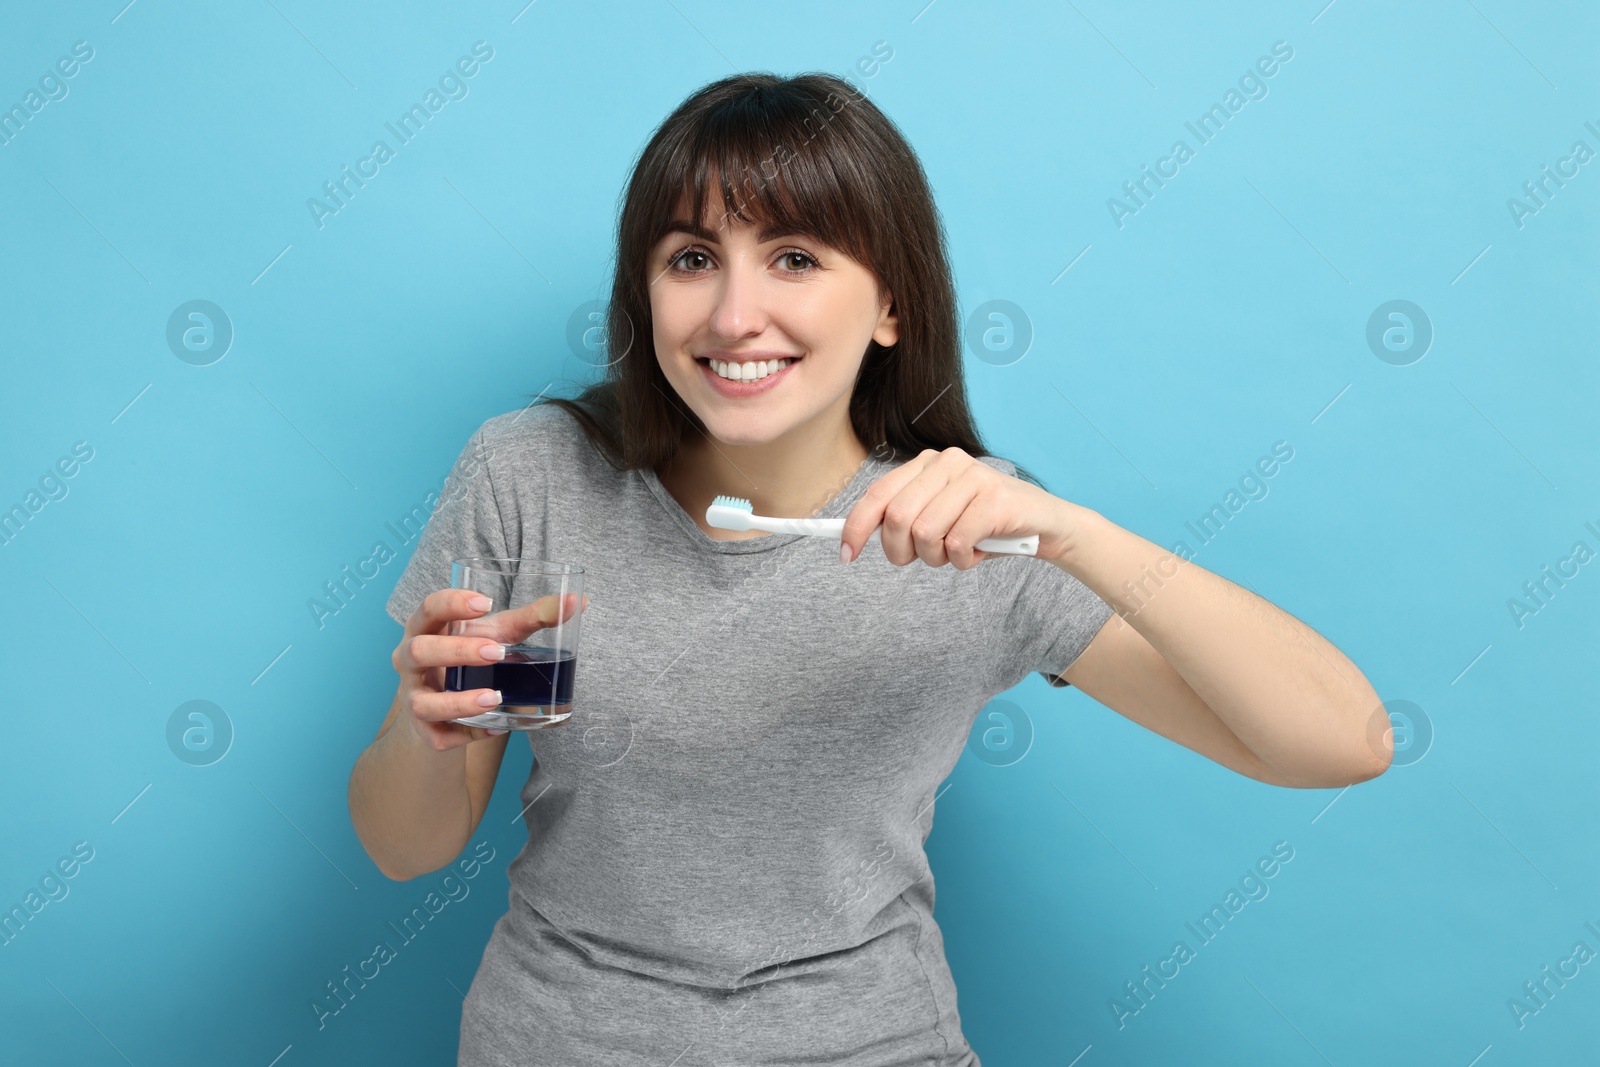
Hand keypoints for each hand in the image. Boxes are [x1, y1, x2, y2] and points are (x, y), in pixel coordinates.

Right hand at [390, 588, 587, 748]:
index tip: (485, 603)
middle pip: (419, 650)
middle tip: (497, 652)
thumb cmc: (470, 657)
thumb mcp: (497, 634)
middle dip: (457, 651)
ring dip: (459, 701)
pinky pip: (438, 737)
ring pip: (421, 702)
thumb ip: (532, 618)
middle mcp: (410, 662)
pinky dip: (466, 735)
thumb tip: (578, 602)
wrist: (445, 709)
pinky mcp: (424, 730)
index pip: (428, 608)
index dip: (451, 603)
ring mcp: (413, 698)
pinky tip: (494, 730)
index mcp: (427, 628)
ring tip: (496, 698)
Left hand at [839, 447, 1080, 568]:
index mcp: (927, 463)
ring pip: (926, 533)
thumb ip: (906, 518)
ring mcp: (972, 477)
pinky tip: (979, 552)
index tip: (846, 554)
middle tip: (923, 560)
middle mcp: (947, 462)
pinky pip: (956, 543)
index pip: (878, 494)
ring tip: (958, 553)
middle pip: (897, 518)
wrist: (1044, 525)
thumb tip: (858, 535)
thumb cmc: (986, 524)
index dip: (857, 526)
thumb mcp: (941, 517)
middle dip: (902, 552)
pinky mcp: (994, 499)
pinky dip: (963, 560)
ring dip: (938, 558)